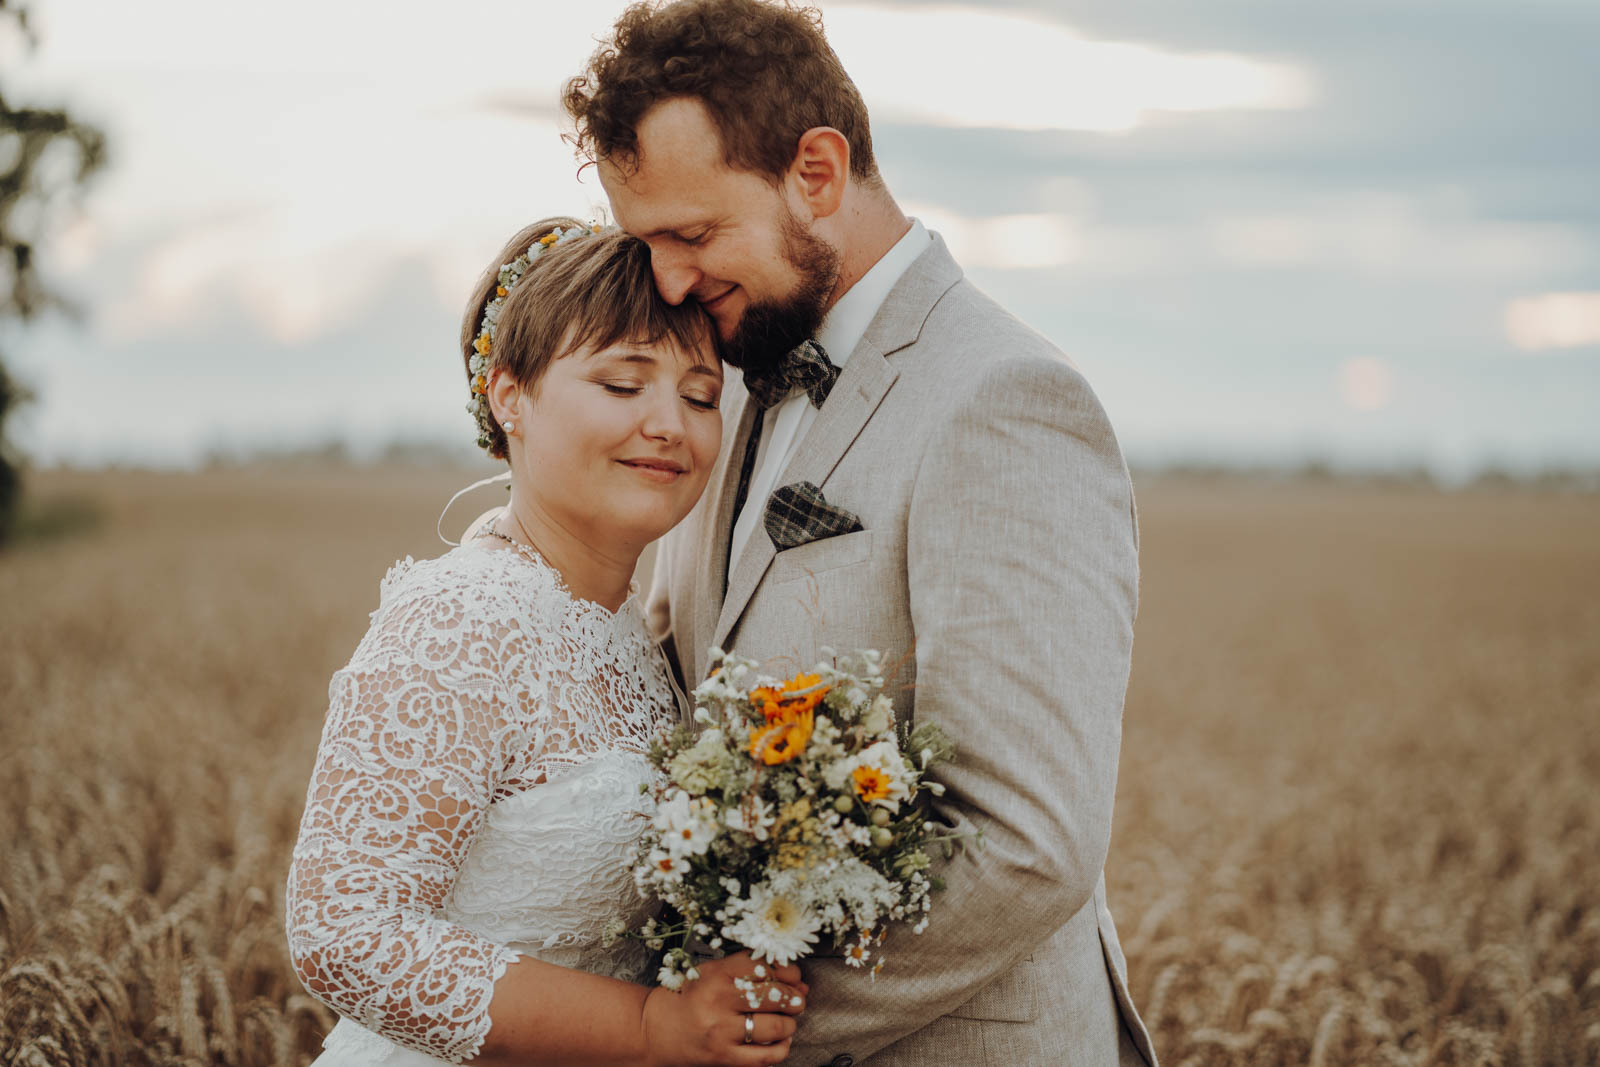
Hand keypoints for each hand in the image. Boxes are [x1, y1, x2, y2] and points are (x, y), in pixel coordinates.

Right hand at [639, 951, 807, 1065]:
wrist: (654, 1029)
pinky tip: (780, 1040)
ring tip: (787, 1020)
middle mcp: (718, 1001)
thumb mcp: (713, 972)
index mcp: (716, 974)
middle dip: (794, 998)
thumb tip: (798, 981)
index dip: (787, 972)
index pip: (765, 967)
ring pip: (775, 1026)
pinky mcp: (723, 1057)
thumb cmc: (688, 997)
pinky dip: (782, 1048)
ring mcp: (721, 1031)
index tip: (793, 977)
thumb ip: (751, 970)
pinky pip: (765, 1056)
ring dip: (790, 1023)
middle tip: (796, 1000)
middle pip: (774, 995)